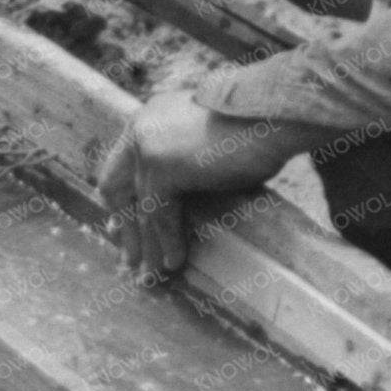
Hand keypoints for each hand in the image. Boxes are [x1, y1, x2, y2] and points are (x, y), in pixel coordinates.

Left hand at [95, 88, 314, 283]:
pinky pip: (158, 214)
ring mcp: (147, 145)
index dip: (122, 200)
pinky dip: (167, 240)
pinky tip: (175, 261)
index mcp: (151, 116)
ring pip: (139, 205)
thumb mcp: (210, 143)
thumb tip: (179, 199)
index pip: (121, 164)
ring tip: (151, 274)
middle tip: (130, 260)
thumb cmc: (259, 129)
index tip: (120, 227)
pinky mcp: (160, 166)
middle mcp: (141, 126)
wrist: (274, 116)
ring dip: (146, 244)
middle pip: (116, 185)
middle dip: (125, 226)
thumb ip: (186, 161)